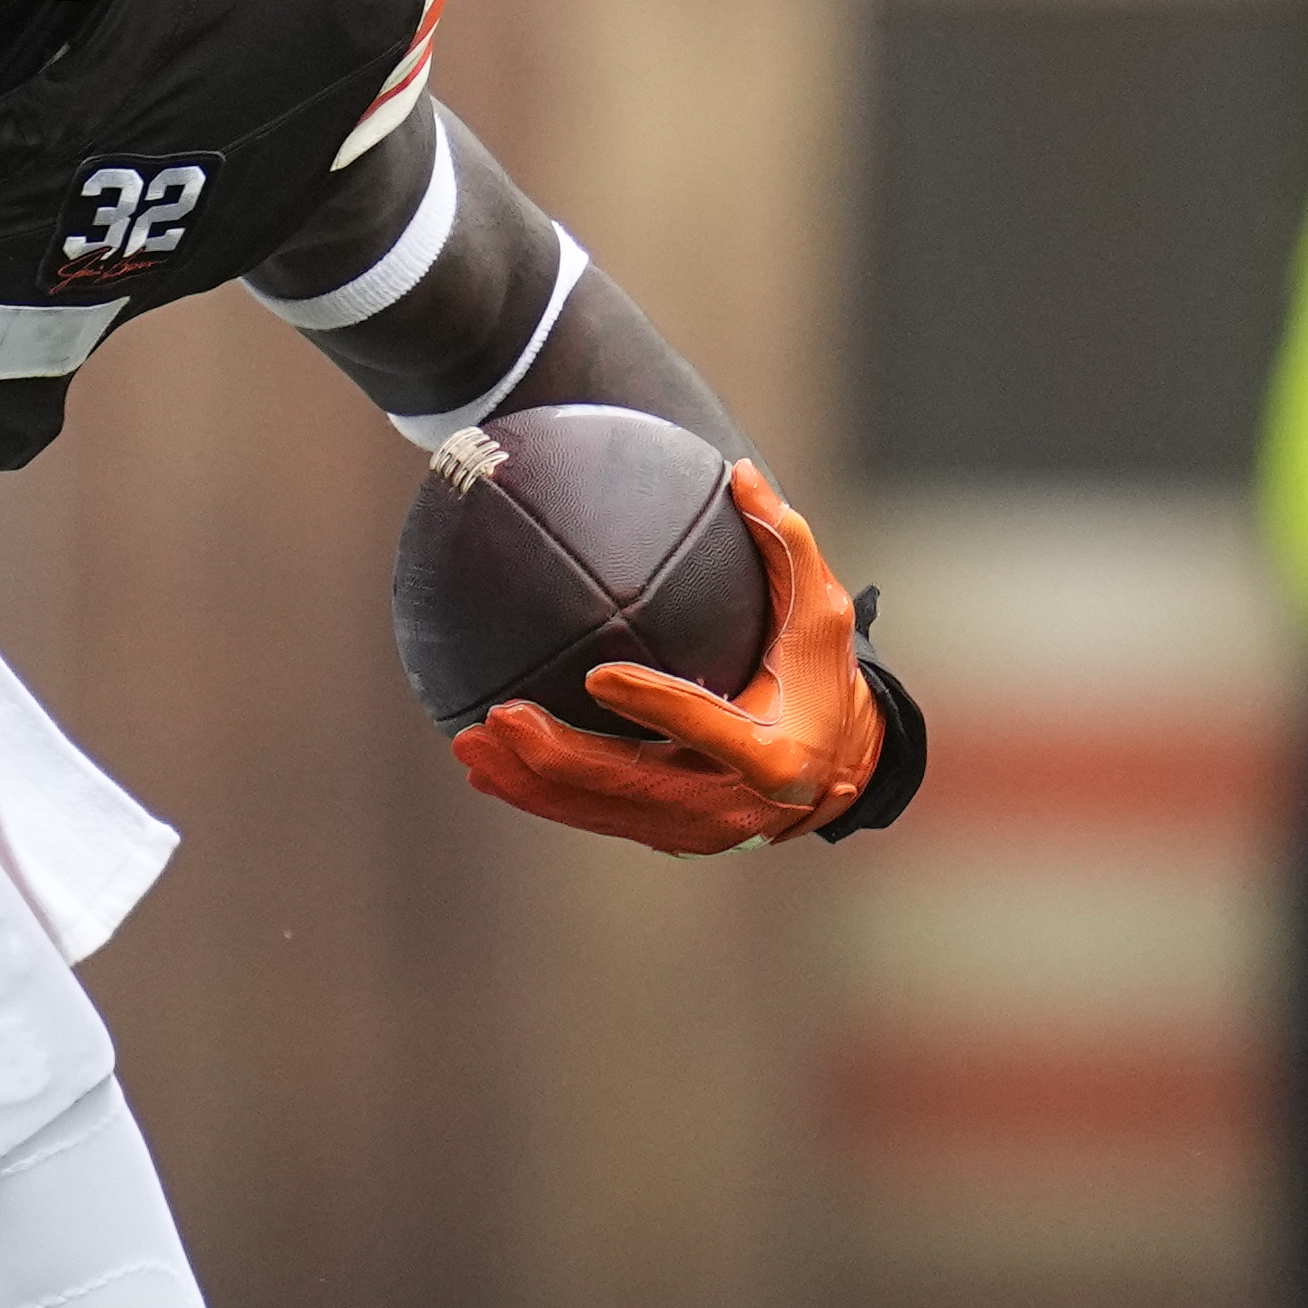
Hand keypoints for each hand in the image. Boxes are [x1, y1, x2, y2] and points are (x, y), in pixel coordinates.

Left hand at [451, 462, 884, 854]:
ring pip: (596, 810)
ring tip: (470, 744)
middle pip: (629, 783)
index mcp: (773, 754)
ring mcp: (689, 828)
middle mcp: (725, 803)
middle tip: (502, 717)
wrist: (837, 772)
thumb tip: (739, 473)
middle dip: (559, 756)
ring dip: (528, 781)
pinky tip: (485, 767)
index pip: (706, 728)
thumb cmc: (820, 680)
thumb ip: (784, 548)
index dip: (655, 705)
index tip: (598, 675)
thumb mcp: (819, 618)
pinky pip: (590, 816)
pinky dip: (537, 795)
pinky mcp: (662, 835)